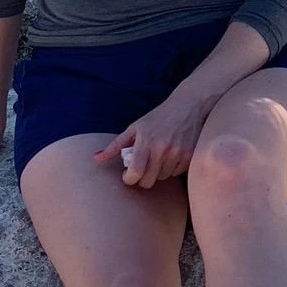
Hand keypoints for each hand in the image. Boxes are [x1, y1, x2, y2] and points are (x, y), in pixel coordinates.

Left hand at [95, 90, 210, 189]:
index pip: (135, 173)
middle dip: (143, 178)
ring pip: (163, 178)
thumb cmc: (159, 116)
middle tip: (143, 168)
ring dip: (159, 172)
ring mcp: (178, 152)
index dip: (129, 179)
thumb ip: (115, 146)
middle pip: (148, 181)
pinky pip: (177, 173)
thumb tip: (95, 158)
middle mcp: (162, 148)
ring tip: (159, 157)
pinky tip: (173, 155)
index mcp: (146, 141)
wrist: (188, 104)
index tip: (128, 175)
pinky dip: (173, 168)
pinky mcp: (191, 155)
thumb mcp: (135, 127)